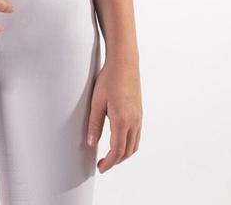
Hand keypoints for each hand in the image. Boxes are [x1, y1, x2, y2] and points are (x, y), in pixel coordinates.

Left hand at [86, 55, 142, 171]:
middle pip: (127, 151)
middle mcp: (134, 121)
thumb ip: (94, 124)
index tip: (100, 167)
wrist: (124, 62)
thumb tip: (91, 143)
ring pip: (134, 145)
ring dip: (123, 154)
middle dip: (116, 161)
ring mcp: (139, 117)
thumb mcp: (97, 101)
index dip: (109, 162)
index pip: (117, 150)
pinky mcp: (139, 111)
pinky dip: (129, 144)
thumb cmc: (109, 78)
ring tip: (110, 155)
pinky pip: (137, 135)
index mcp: (122, 120)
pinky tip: (119, 140)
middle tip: (103, 163)